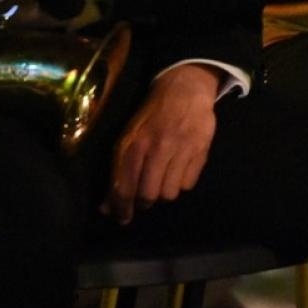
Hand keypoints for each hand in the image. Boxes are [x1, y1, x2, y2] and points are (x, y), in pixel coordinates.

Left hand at [102, 64, 219, 224]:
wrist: (184, 90)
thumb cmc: (151, 116)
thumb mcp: (129, 137)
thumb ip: (118, 171)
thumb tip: (106, 207)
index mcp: (134, 144)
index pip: (124, 187)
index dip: (121, 208)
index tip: (122, 217)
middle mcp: (157, 148)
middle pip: (148, 195)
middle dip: (144, 201)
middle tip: (145, 195)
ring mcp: (181, 149)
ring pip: (169, 194)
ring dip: (164, 191)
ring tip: (163, 179)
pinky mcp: (200, 151)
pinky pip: (188, 184)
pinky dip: (182, 182)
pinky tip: (179, 168)